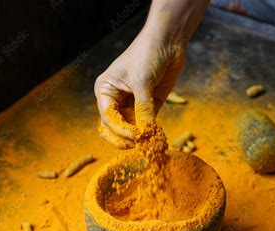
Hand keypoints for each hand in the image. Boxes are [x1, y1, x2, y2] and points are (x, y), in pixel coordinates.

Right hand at [95, 30, 184, 148]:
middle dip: (124, 138)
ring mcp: (133, 103)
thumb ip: (143, 109)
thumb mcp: (142, 82)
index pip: (108, 118)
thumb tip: (144, 134)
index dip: (119, 131)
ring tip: (149, 143)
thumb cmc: (147, 55)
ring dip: (139, 136)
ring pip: (131, 128)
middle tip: (137, 145)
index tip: (134, 137)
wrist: (168, 41)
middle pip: (115, 127)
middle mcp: (116, 99)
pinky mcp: (150, 105)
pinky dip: (150, 131)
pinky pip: (147, 123)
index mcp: (106, 90)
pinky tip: (156, 137)